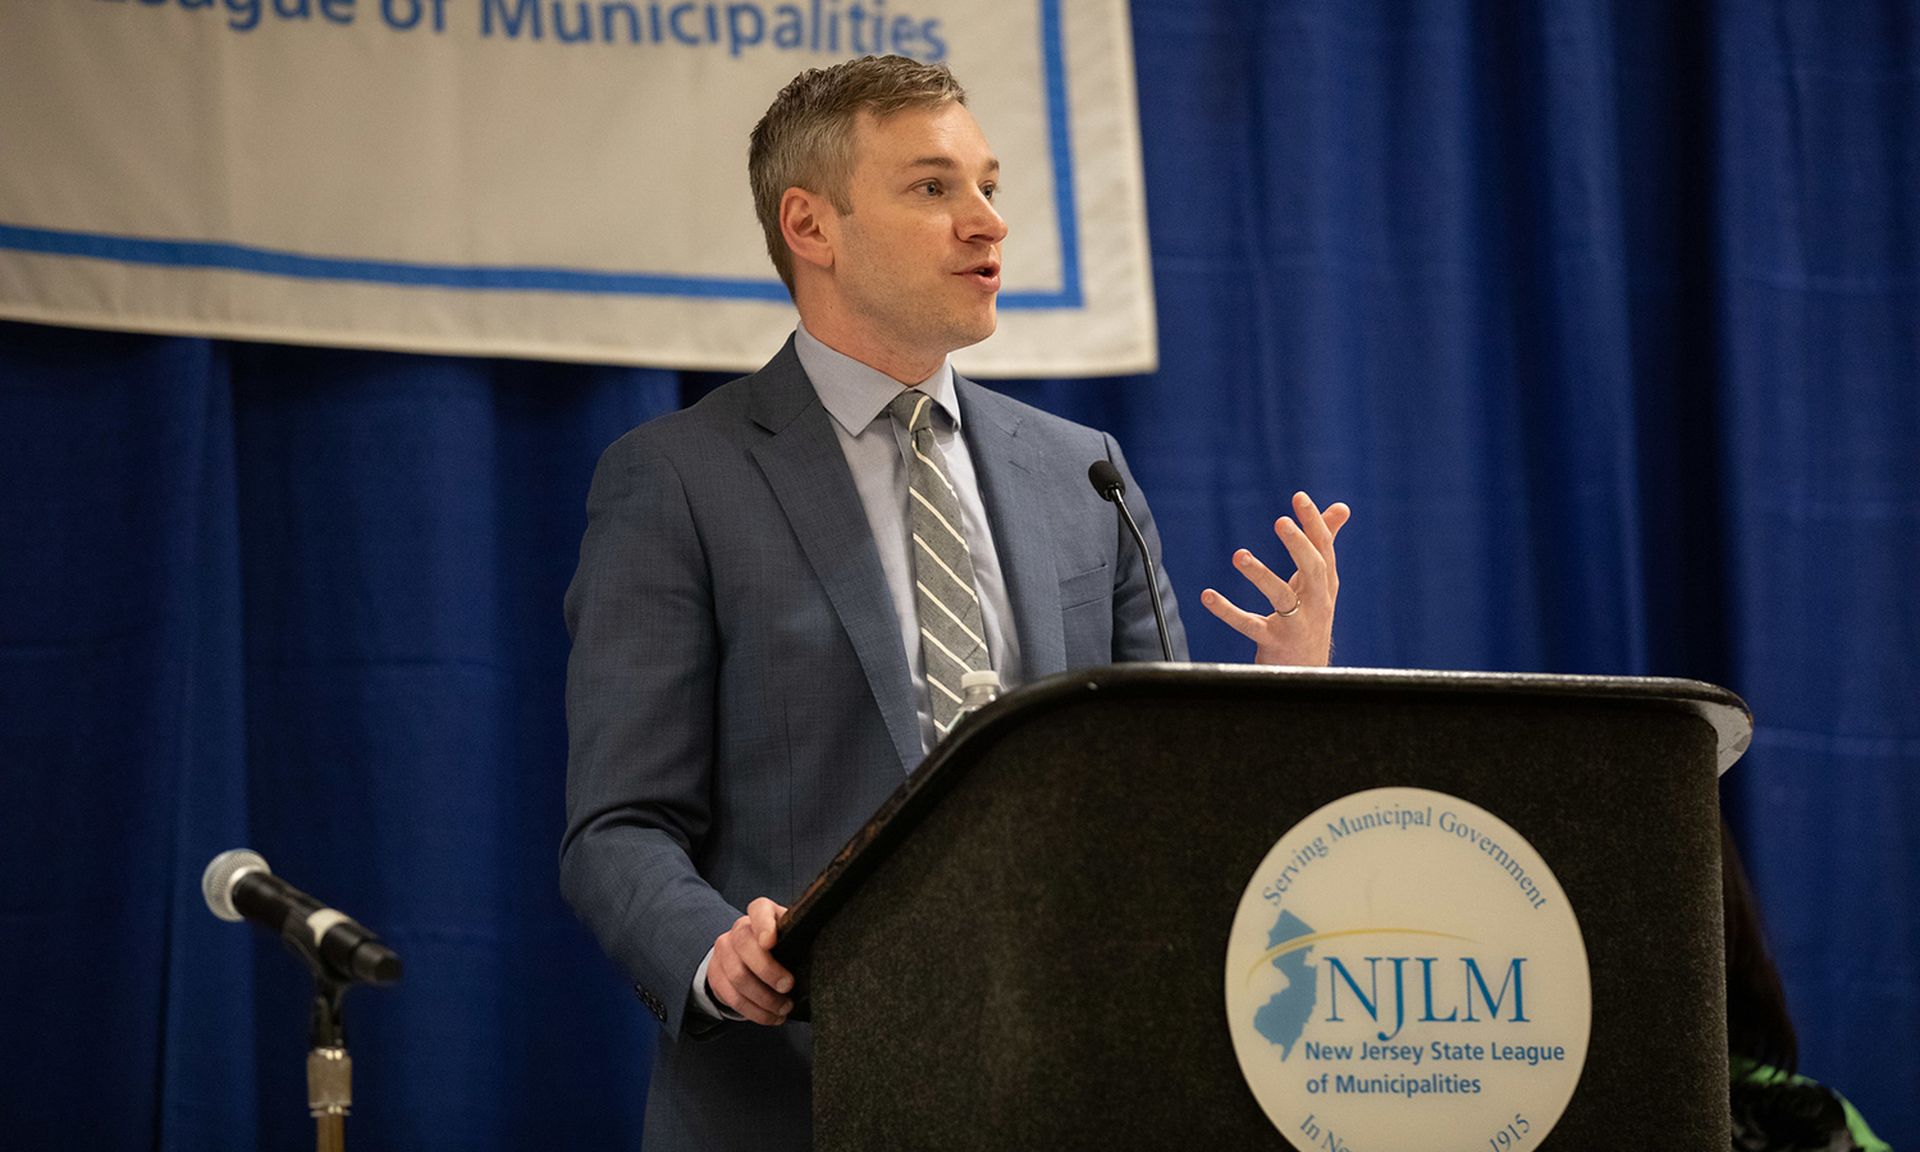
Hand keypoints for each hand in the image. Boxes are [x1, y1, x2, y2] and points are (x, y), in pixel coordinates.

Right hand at [708, 897, 793, 1024]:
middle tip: (788, 987)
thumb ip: (803, 938)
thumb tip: (829, 952)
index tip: (771, 943)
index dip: (763, 925)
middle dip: (767, 970)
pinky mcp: (716, 976)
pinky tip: (772, 1017)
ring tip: (784, 1009)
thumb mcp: (792, 935)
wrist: (747, 957)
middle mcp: (739, 929)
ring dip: (763, 998)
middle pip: (744, 946)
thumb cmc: (782, 946)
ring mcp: (724, 952)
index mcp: (761, 914)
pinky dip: (754, 1012)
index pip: (759, 910)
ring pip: (738, 976)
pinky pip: (732, 997)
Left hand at [1200, 491, 1349, 666]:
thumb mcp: (1318, 583)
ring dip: (1260, 575)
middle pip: (1313, 570)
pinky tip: (1207, 596)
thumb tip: (1341, 508)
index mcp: (1325, 585)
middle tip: (1280, 521)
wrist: (1308, 673)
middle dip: (1299, 545)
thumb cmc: (1310, 618)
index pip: (1324, 549)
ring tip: (1238, 555)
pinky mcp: (1274, 644)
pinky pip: (1249, 625)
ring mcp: (1296, 625)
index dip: (1313, 523)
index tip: (1299, 497)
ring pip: (1281, 598)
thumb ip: (1325, 544)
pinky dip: (1228, 611)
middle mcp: (1317, 604)